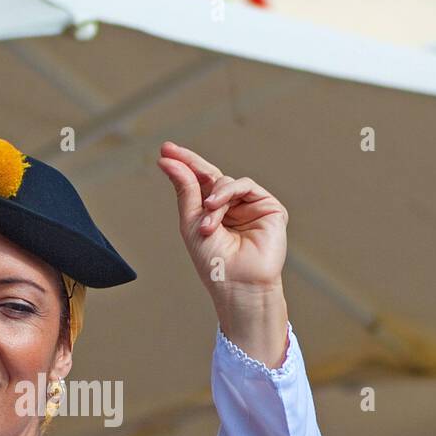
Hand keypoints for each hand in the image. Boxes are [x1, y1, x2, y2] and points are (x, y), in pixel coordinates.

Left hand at [156, 141, 287, 296]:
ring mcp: (251, 207)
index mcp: (214, 214)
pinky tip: (214, 208)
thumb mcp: (191, 223)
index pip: (199, 183)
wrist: (237, 284)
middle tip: (169, 150)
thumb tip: (167, 160)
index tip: (165, 151)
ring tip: (205, 222)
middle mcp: (233, 208)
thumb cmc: (213, 262)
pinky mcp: (269, 208)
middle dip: (190, 163)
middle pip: (212, 176)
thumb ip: (185, 189)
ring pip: (226, 183)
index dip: (184, 165)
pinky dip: (227, 193)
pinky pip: (245, 186)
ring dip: (212, 199)